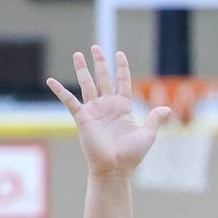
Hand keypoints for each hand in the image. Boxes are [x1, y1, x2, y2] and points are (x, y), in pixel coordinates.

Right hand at [46, 46, 170, 179]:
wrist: (114, 169)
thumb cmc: (131, 156)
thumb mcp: (147, 135)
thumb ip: (154, 119)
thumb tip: (167, 109)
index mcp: (122, 108)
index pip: (122, 82)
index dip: (122, 68)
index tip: (120, 54)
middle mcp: (107, 106)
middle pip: (103, 78)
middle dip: (100, 62)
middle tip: (96, 47)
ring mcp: (94, 111)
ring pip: (87, 84)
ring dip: (82, 69)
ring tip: (78, 54)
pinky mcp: (82, 118)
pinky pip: (69, 101)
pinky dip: (60, 91)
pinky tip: (50, 81)